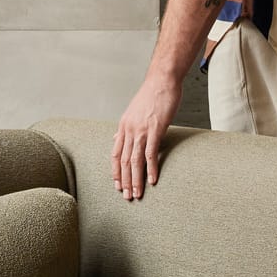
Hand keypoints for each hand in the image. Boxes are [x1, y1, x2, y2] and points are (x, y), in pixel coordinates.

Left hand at [112, 71, 181, 200]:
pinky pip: (150, 153)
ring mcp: (141, 130)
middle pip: (123, 161)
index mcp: (123, 126)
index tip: (118, 185)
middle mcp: (129, 130)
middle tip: (127, 197)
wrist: (162, 80)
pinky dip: (151, 168)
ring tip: (138, 194)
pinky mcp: (155, 129)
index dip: (115, 172)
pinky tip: (152, 180)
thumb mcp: (132, 111)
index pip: (115, 154)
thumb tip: (116, 137)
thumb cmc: (151, 95)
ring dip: (136, 180)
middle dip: (125, 181)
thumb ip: (125, 127)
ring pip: (134, 161)